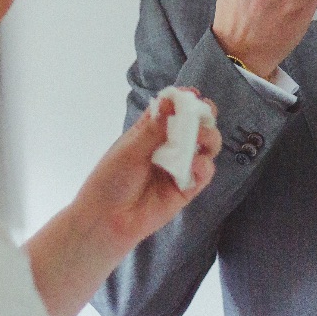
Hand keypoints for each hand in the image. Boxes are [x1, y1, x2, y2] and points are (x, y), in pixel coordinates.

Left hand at [69, 90, 221, 253]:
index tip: (193, 95)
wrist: (107, 220)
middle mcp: (169, 146)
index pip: (172, 109)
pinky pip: (203, 174)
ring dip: (209, 138)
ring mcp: (179, 167)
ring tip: (203, 138)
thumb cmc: (111, 180)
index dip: (184, 100)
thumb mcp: (130, 150)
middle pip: (195, 125)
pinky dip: (204, 166)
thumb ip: (154, 128)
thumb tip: (171, 100)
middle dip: (203, 116)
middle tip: (205, 114)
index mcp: (151, 131)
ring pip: (205, 147)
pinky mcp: (187, 188)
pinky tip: (197, 164)